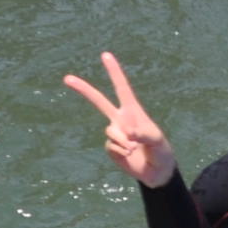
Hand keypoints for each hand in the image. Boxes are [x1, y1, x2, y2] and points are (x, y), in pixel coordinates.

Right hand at [62, 51, 176, 188]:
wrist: (156, 171)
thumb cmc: (161, 151)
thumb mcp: (157, 140)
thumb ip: (144, 133)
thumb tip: (127, 132)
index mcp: (133, 111)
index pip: (122, 88)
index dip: (114, 72)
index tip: (105, 55)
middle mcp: (120, 119)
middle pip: (99, 101)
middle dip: (83, 89)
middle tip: (66, 78)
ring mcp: (115, 133)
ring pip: (110, 131)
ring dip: (123, 141)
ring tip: (135, 148)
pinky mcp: (111, 148)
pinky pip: (112, 146)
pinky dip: (122, 152)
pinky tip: (129, 155)